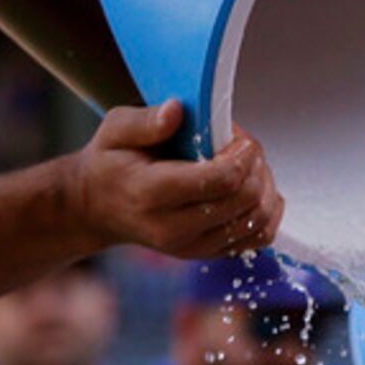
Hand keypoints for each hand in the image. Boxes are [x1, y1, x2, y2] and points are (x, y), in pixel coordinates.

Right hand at [64, 99, 283, 260]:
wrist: (98, 208)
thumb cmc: (110, 164)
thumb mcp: (114, 129)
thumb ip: (145, 120)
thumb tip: (176, 111)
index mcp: (151, 194)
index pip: (220, 181)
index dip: (243, 154)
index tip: (239, 137)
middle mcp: (174, 229)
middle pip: (245, 200)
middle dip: (256, 165)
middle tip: (242, 147)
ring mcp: (193, 247)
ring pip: (258, 221)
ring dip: (265, 187)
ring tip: (247, 166)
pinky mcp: (208, 254)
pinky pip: (258, 237)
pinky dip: (266, 211)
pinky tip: (250, 190)